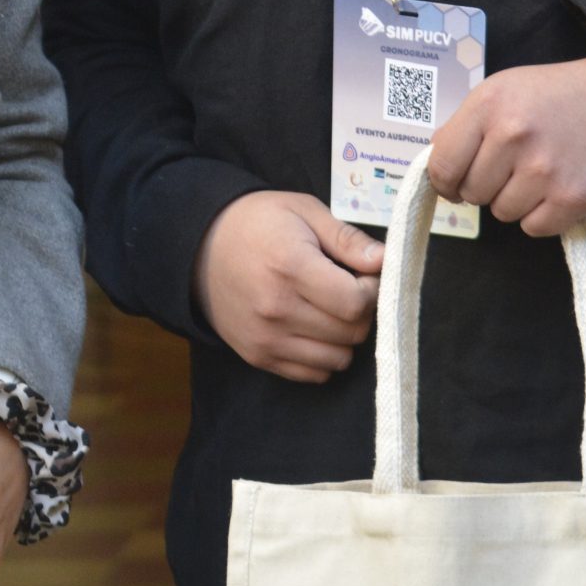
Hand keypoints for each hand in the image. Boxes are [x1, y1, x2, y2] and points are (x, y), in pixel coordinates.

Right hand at [193, 191, 383, 382]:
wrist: (199, 246)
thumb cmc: (258, 222)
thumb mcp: (303, 211)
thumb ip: (347, 238)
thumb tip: (385, 261)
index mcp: (291, 266)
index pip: (356, 303)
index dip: (372, 290)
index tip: (363, 276)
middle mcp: (277, 308)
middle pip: (351, 333)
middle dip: (361, 312)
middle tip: (347, 289)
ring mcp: (266, 337)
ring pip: (337, 359)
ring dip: (344, 337)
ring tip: (329, 309)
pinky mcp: (258, 356)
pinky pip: (314, 374)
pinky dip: (323, 355)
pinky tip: (313, 327)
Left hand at [426, 55, 585, 236]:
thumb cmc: (559, 95)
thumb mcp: (505, 89)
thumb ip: (468, 124)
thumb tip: (437, 158)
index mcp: (488, 104)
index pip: (442, 164)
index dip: (445, 181)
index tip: (456, 183)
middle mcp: (512, 135)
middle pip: (472, 193)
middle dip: (486, 186)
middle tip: (513, 168)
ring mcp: (543, 169)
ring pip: (502, 213)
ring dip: (516, 200)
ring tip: (541, 172)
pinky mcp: (573, 197)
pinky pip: (534, 228)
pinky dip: (543, 216)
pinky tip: (557, 189)